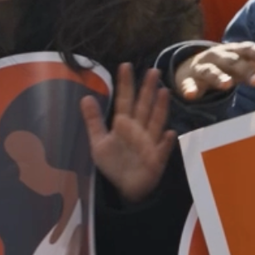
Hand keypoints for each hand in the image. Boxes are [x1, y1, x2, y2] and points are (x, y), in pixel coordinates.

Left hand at [83, 65, 176, 203]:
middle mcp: (138, 130)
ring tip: (163, 92)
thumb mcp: (98, 142)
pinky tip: (169, 133)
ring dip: (160, 109)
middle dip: (147, 89)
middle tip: (152, 70)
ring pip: (156, 122)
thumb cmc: (114, 163)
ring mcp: (149, 143)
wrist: (125, 188)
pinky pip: (162, 149)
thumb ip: (93, 121)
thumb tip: (85, 97)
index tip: (125, 66)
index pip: (125, 100)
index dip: (125, 84)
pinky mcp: (156, 159)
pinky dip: (166, 142)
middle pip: (144, 106)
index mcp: (124, 125)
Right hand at [173, 41, 254, 98]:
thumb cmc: (224, 66)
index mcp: (233, 51)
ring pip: (210, 71)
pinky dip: (189, 89)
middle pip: (231, 61)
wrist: (188, 66)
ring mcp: (201, 68)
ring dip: (218, 77)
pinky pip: (188, 84)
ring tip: (227, 85)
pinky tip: (191, 95)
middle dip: (245, 69)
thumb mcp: (243, 63)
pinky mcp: (188, 80)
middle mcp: (217, 56)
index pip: (247, 49)